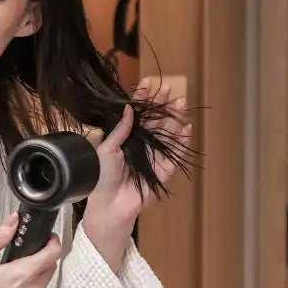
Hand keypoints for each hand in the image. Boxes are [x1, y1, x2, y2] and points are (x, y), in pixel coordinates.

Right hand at [0, 212, 61, 287]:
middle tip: (21, 262)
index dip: (53, 243)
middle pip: (50, 270)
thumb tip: (15, 219)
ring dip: (34, 282)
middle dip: (41, 262)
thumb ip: (0, 238)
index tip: (48, 239)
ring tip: (11, 285)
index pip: (53, 254)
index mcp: (23, 274)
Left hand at [83, 76, 192, 269]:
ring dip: (174, 118)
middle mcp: (141, 145)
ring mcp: (154, 157)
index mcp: (126, 138)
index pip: (136, 114)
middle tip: (168, 89)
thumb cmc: (101, 177)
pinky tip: (187, 127)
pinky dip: (182, 142)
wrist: (108, 204)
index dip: (142, 99)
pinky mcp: (163, 170)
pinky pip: (175, 155)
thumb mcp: (106, 150)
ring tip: (180, 103)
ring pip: (168, 134)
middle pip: (155, 121)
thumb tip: (128, 108)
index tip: (148, 82)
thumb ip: (119, 130)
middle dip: (162, 105)